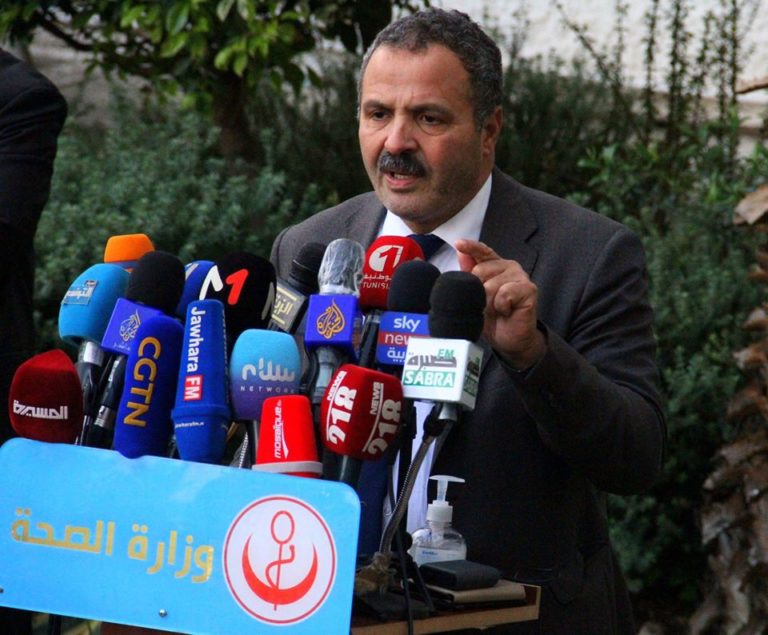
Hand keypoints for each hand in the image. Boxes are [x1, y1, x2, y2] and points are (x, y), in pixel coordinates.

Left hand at [455, 239, 544, 369]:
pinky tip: (507, 311)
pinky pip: (504, 294)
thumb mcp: (475, 296)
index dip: (471, 247)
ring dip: (489, 303)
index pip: (482, 251)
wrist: (508, 340)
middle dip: (478, 292)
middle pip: (481, 271)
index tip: (458, 243)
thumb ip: (469, 274)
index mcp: (495, 266)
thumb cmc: (492, 318)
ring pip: (491, 285)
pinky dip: (501, 306)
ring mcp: (520, 277)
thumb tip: (460, 252)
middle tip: (486, 305)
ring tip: (497, 310)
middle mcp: (509, 267)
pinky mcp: (529, 289)